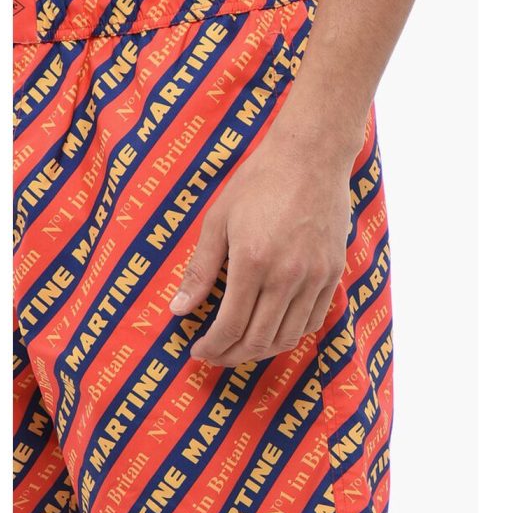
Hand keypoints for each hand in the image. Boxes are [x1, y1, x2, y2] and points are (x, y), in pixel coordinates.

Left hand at [169, 115, 355, 367]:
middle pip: (259, 340)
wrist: (310, 156)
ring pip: (288, 337)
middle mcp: (287, 276)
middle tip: (215, 355)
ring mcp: (315, 276)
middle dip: (231, 356)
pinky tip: (274, 329)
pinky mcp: (333, 272)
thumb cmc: (258, 181)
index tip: (198, 349)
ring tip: (241, 346)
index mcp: (253, 262)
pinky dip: (291, 334)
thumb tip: (178, 309)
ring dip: (261, 351)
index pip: (230, 326)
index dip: (211, 346)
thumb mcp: (218, 220)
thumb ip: (200, 270)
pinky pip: (314, 319)